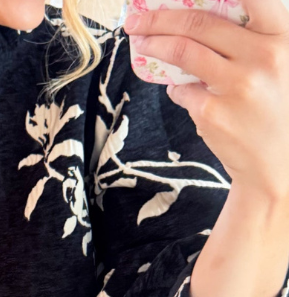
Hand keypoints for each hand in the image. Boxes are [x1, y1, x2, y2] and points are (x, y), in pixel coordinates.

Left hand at [123, 0, 288, 199]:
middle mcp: (262, 56)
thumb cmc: (273, 110)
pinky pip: (182, 90)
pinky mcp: (213, 113)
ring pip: (182, 52)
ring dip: (153, 44)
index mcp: (281, 37)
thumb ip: (251, 42)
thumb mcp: (276, 67)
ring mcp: (237, 85)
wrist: (276, 165)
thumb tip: (193, 23)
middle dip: (159, 17)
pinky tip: (178, 90)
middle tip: (136, 18)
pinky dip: (175, 88)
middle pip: (199, 23)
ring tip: (140, 42)